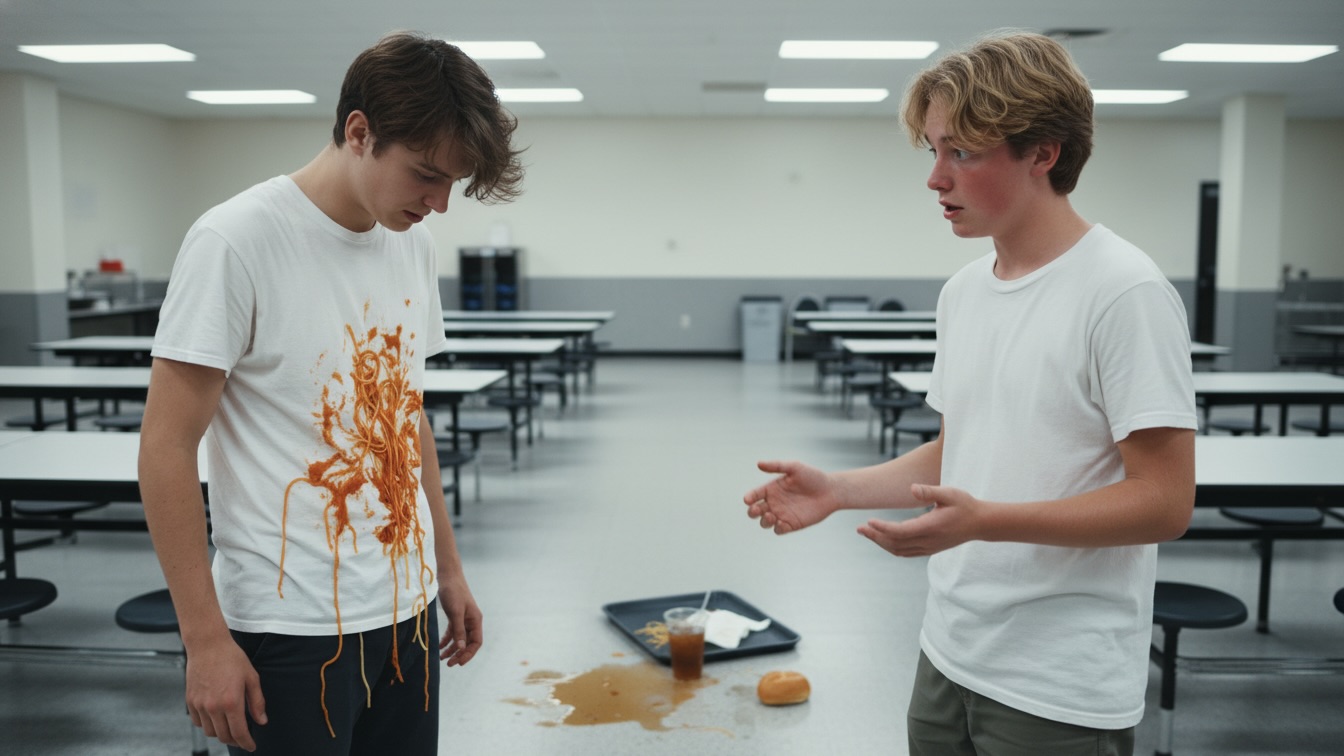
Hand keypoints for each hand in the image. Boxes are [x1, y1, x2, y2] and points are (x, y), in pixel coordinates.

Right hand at [184, 635, 265, 751]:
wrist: (208, 645)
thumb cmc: (232, 658)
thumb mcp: (251, 678)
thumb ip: (257, 702)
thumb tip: (261, 721)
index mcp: (231, 702)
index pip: (239, 732)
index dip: (246, 743)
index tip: (251, 746)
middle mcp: (213, 707)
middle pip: (224, 736)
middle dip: (235, 741)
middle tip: (243, 738)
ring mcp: (200, 705)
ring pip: (210, 732)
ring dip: (221, 734)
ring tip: (230, 728)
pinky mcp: (190, 701)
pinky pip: (198, 722)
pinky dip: (207, 725)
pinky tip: (216, 719)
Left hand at [437, 575, 482, 666]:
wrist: (447, 575)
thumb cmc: (453, 591)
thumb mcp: (455, 612)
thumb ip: (458, 630)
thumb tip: (461, 648)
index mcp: (475, 620)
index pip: (476, 642)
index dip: (468, 654)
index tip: (458, 663)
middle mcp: (471, 621)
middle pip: (468, 643)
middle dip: (459, 654)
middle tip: (448, 664)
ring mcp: (463, 618)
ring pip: (460, 639)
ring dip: (452, 649)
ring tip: (442, 658)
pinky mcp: (454, 616)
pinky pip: (453, 632)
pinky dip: (447, 640)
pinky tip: (440, 647)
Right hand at [743, 460, 836, 534]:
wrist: (831, 491)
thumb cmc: (813, 477)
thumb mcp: (795, 467)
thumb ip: (777, 466)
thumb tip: (758, 463)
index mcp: (771, 488)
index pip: (755, 494)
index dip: (749, 497)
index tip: (748, 499)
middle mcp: (774, 502)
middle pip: (755, 511)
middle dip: (752, 511)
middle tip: (756, 509)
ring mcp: (781, 514)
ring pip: (764, 522)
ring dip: (764, 521)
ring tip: (770, 515)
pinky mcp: (791, 524)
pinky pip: (779, 530)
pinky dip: (777, 528)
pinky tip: (781, 523)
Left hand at [857, 484, 982, 556]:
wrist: (980, 523)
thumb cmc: (964, 504)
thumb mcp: (949, 493)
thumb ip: (930, 491)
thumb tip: (911, 489)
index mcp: (931, 527)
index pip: (901, 532)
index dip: (883, 529)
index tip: (868, 522)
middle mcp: (928, 541)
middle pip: (895, 544)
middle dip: (875, 537)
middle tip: (858, 529)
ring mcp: (929, 548)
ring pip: (899, 550)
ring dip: (881, 543)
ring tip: (866, 533)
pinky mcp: (929, 549)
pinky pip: (906, 552)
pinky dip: (891, 547)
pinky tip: (882, 539)